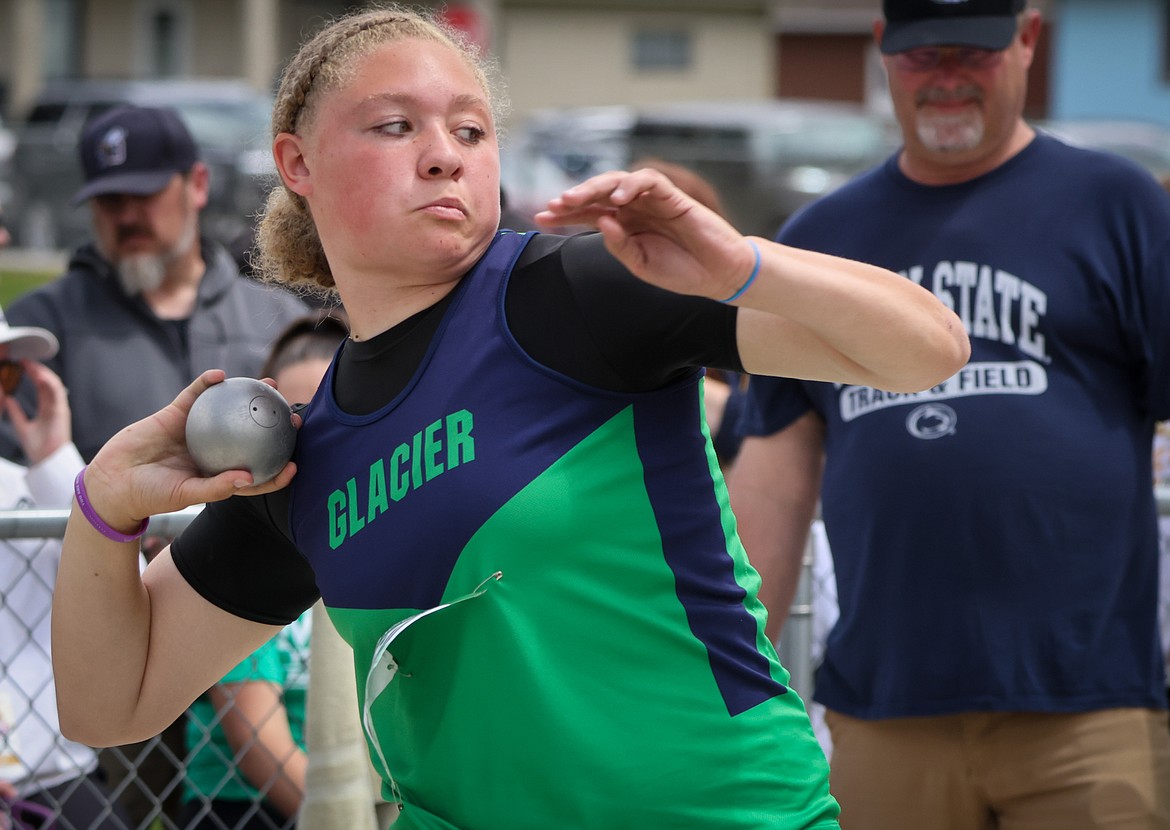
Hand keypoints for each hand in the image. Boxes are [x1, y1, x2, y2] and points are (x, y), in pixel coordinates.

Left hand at [5, 360, 71, 464]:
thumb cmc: (39, 448)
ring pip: (54, 384)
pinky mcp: (61, 411)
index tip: (22, 364)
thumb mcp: (22, 426)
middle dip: (37, 369)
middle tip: (25, 360)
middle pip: (48, 382)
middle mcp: (55, 406)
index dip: (34, 374)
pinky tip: (40, 375)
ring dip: (43, 373)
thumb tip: (8, 400)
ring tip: (31, 364)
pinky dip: (49, 383)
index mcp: (48, 409)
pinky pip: (57, 393)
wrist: (47, 461)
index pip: (42, 386)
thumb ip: (16, 413)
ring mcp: (59, 408)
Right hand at [83, 370, 298, 530]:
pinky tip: (221, 375)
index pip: (256, 472)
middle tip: (292, 415)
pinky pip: (195, 395)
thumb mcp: (186, 494)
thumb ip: (216, 487)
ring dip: (248, 394)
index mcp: (219, 473)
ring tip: (268, 382)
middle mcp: (213, 450)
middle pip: (250, 435)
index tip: (296, 463)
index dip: (277, 469)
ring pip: (228, 409)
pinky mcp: (176, 414)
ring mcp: (196, 431)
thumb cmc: (150, 495)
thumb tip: (249, 478)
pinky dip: (206, 383)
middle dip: (273, 424)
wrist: (112, 482)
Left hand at [534, 168, 756, 301]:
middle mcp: (634, 208)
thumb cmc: (679, 271)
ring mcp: (652, 200)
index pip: (588, 213)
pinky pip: (648, 181)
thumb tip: (600, 220)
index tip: (540, 216)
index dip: (565, 214)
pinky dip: (631, 185)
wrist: (717, 275)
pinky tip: (617, 199)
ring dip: (595, 187)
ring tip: (576, 199)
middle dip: (574, 197)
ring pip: (618, 181)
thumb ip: (619, 245)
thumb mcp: (640, 264)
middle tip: (554, 204)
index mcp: (623, 224)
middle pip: (598, 193)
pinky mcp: (672, 196)